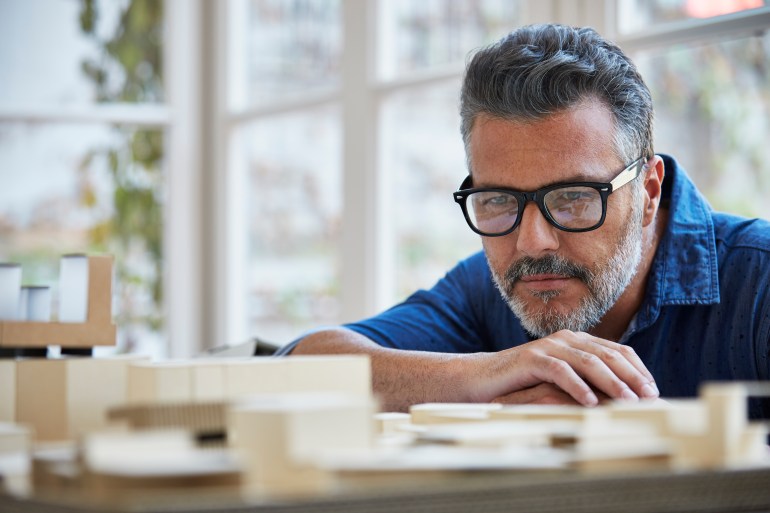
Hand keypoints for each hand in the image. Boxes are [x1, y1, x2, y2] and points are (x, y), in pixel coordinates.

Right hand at [470, 329, 658, 406]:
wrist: (480, 378)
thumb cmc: (522, 384)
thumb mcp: (559, 382)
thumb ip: (587, 383)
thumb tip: (624, 401)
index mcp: (577, 341)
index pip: (618, 350)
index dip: (639, 369)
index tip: (654, 391)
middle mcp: (565, 339)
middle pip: (608, 355)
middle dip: (632, 376)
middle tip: (650, 397)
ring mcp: (547, 346)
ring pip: (588, 362)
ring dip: (612, 382)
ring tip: (627, 401)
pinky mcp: (530, 359)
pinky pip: (559, 371)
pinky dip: (577, 387)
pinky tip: (590, 403)